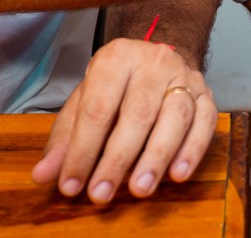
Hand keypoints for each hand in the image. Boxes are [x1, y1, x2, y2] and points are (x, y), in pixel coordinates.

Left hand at [31, 38, 215, 202]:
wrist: (155, 57)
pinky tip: (177, 174)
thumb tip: (44, 175)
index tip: (70, 185)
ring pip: (175, 117)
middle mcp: (153, 62)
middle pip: (138, 113)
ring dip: (157, 157)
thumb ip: (65, 139)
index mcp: (115, 59)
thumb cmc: (115, 86)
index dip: (82, 150)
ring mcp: (184, 75)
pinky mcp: (207, 92)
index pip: (97, 109)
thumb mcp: (84, 101)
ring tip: (140, 189)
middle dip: (117, 159)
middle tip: (101, 194)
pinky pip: (205, 122)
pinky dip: (193, 150)